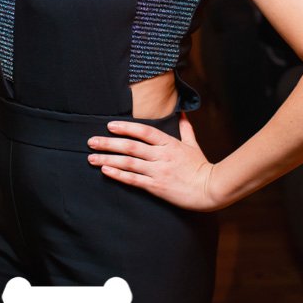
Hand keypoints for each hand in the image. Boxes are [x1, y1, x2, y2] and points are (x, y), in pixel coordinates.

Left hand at [88, 118, 221, 211]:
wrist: (210, 189)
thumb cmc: (202, 167)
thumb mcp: (193, 145)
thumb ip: (186, 129)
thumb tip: (183, 114)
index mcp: (170, 143)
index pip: (144, 131)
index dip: (125, 127)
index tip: (109, 126)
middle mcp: (161, 155)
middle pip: (130, 146)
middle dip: (108, 143)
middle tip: (91, 141)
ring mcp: (158, 171)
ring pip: (128, 162)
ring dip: (108, 159)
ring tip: (91, 157)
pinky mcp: (157, 186)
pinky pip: (133, 179)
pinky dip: (118, 174)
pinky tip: (105, 171)